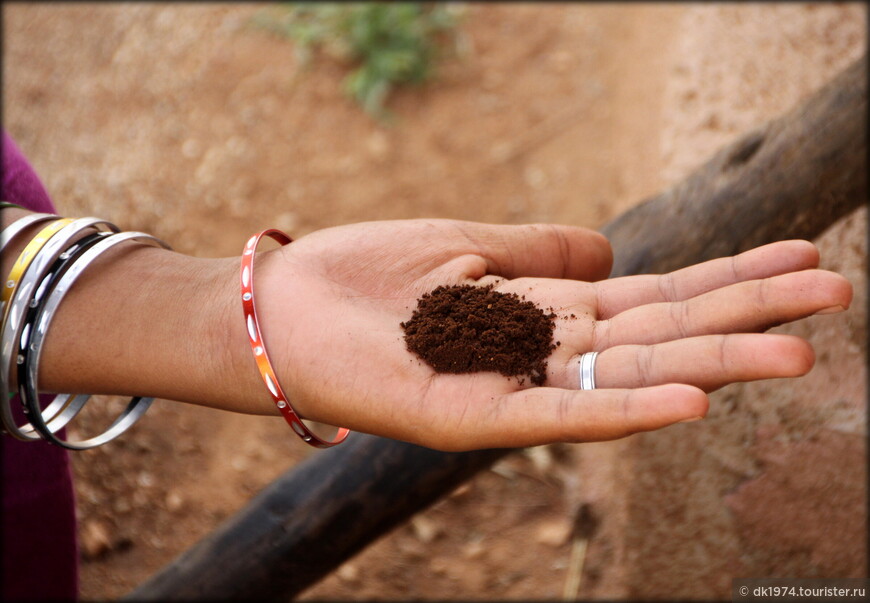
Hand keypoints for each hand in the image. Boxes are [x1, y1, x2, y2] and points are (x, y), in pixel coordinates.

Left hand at [251, 219, 851, 450]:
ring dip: (712, 364)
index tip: (797, 255)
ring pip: (627, 373)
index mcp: (546, 308)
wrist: (282, 310)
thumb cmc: (367, 275)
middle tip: (836, 292)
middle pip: (660, 331)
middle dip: (746, 313)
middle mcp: (544, 352)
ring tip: (797, 349)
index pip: (653, 294)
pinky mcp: (473, 419)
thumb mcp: (466, 243)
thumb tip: (614, 247)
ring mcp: (514, 388)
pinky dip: (624, 407)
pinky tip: (689, 402)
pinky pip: (559, 413)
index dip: (724, 276)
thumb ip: (542, 250)